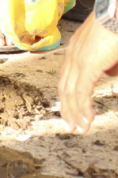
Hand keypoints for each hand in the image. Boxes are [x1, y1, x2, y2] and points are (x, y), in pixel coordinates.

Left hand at [59, 13, 117, 132]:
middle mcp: (73, 55)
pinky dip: (82, 108)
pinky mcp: (87, 64)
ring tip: (79, 128)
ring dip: (75, 112)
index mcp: (78, 49)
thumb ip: (110, 63)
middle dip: (68, 108)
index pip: (68, 77)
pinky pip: (81, 91)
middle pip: (65, 86)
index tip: (72, 109)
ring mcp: (78, 60)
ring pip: (70, 92)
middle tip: (72, 125)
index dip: (69, 95)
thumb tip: (110, 73)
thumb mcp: (113, 50)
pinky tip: (86, 120)